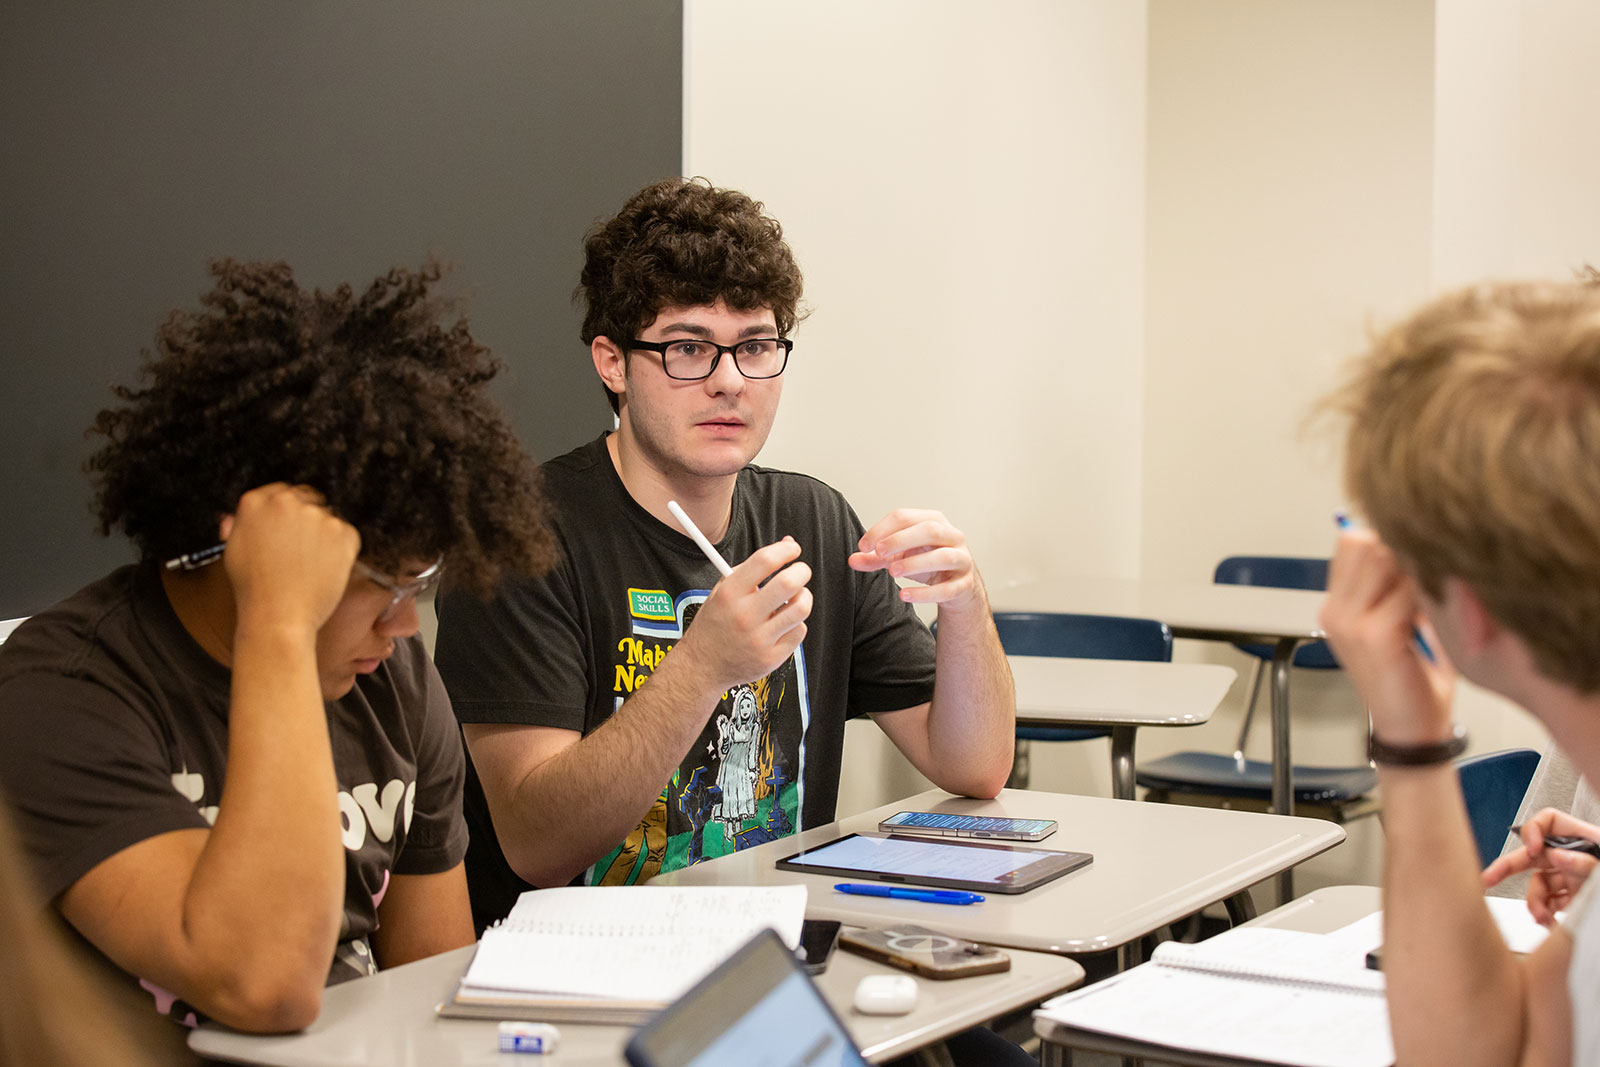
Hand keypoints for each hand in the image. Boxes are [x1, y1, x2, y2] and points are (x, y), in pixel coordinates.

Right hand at [222, 483, 359, 635]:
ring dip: (323, 533)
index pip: (281, 492)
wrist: (278, 616)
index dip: (287, 513)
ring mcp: (317, 516)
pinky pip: (346, 533)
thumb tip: (234, 516)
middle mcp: (287, 502)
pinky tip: (323, 568)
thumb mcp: (233, 550)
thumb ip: (238, 525)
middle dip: (306, 520)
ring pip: (327, 516)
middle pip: (307, 499)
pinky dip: (341, 548)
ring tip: (309, 564)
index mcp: (255, 501)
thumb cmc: (254, 590)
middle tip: (301, 549)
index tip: (289, 528)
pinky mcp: (342, 532)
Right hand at [674, 537, 811, 691]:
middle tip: (800, 571)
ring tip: (794, 598)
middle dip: (802, 571)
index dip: (785, 550)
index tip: (793, 549)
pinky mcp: (771, 658)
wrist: (702, 666)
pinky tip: (784, 623)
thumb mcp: (723, 590)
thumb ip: (753, 568)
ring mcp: (759, 640)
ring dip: (803, 597)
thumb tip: (787, 544)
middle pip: (789, 583)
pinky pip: (799, 631)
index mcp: (730, 594)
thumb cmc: (715, 624)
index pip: (765, 561)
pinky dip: (796, 623)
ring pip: (800, 608)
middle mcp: (744, 616)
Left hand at [850, 509, 984, 612]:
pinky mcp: (965, 584)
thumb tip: (853, 560)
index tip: (864, 546)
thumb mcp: (901, 557)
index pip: (906, 517)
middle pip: (929, 530)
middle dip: (901, 540)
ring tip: (893, 572)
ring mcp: (962, 559)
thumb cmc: (929, 564)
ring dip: (915, 563)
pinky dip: (925, 593)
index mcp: (934, 521)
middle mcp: (952, 536)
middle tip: (879, 553)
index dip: (882, 529)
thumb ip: (877, 558)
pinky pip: (948, 588)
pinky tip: (905, 595)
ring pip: (943, 556)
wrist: (959, 588)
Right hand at [1320, 529, 1455, 745]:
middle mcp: (1335, 611)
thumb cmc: (1412, 677)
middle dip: (1401, 551)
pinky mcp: (1373, 637)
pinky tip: (1435, 620)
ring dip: (1415, 573)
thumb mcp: (1397, 622)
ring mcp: (1350, 624)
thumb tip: (1413, 542)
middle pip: (1364, 543)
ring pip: (1386, 561)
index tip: (1413, 559)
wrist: (1412, 728)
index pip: (1351, 540)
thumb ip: (1396, 584)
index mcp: (1337, 605)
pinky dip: (1428, 600)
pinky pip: (1406, 593)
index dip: (1386, 540)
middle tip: (1425, 579)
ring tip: (1430, 602)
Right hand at [1482, 808, 1599, 923]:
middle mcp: (1575, 857)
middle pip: (1533, 855)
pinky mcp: (1576, 900)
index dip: (1533, 831)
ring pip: (1540, 885)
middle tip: (1488, 879)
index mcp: (1585, 839)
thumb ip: (1586, 862)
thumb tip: (1558, 857)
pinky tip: (1552, 923)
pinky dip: (1547, 914)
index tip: (1532, 850)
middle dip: (1509, 867)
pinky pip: (1552, 904)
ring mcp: (1574, 879)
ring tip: (1543, 918)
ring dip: (1536, 902)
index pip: (1548, 822)